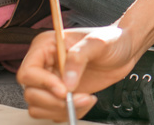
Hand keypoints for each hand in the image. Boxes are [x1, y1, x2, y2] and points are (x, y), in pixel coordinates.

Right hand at [17, 25, 138, 121]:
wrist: (126, 50)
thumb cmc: (113, 40)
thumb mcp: (98, 42)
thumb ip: (79, 58)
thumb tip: (66, 82)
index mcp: (45, 46)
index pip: (28, 72)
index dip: (43, 84)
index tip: (65, 90)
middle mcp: (44, 65)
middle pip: (31, 93)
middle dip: (56, 101)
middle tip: (81, 97)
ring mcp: (51, 82)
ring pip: (39, 107)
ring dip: (62, 109)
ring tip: (87, 99)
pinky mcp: (61, 95)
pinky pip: (53, 113)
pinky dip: (69, 113)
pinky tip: (86, 101)